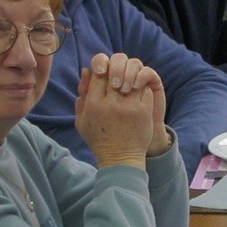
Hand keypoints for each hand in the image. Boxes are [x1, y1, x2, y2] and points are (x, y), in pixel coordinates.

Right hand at [75, 52, 160, 166]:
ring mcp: (128, 106)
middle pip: (115, 72)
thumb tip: (86, 71)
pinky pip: (144, 89)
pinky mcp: (143, 111)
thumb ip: (82, 95)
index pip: (99, 73)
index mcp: (93, 104)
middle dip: (117, 69)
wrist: (120, 159)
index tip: (105, 71)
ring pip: (131, 77)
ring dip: (130, 76)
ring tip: (128, 83)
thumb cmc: (99, 139)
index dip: (102, 67)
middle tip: (118, 75)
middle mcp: (111, 103)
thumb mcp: (82, 120)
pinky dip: (142, 86)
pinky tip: (138, 90)